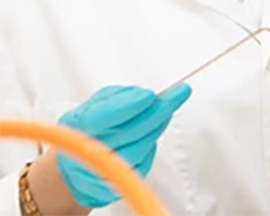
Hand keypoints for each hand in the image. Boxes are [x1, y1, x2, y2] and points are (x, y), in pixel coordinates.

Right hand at [56, 84, 190, 207]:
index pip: (102, 117)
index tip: (150, 95)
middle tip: (178, 94)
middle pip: (127, 134)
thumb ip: (119, 97)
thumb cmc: (89, 127)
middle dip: (157, 112)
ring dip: (157, 129)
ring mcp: (95, 174)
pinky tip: (149, 135)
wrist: (74, 162)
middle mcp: (82, 153)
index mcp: (75, 126)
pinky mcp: (110, 190)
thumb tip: (142, 95)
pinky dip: (149, 148)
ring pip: (138, 151)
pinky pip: (140, 166)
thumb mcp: (97, 103)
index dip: (128, 106)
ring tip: (166, 111)